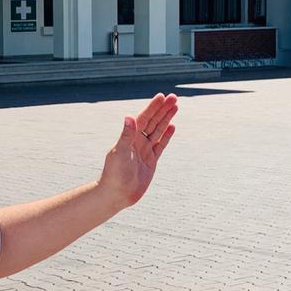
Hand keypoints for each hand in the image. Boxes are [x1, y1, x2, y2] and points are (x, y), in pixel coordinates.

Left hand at [99, 92, 176, 209]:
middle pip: (153, 121)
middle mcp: (137, 141)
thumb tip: (129, 117)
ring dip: (166, 119)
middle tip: (174, 97)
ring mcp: (145, 150)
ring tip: (175, 107)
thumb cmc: (115, 173)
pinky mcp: (151, 161)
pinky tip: (172, 126)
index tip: (162, 96)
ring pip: (158, 131)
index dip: (153, 107)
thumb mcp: (120, 152)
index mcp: (129, 137)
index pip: (143, 118)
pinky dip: (166, 136)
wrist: (117, 194)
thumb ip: (126, 135)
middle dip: (163, 109)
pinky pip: (160, 145)